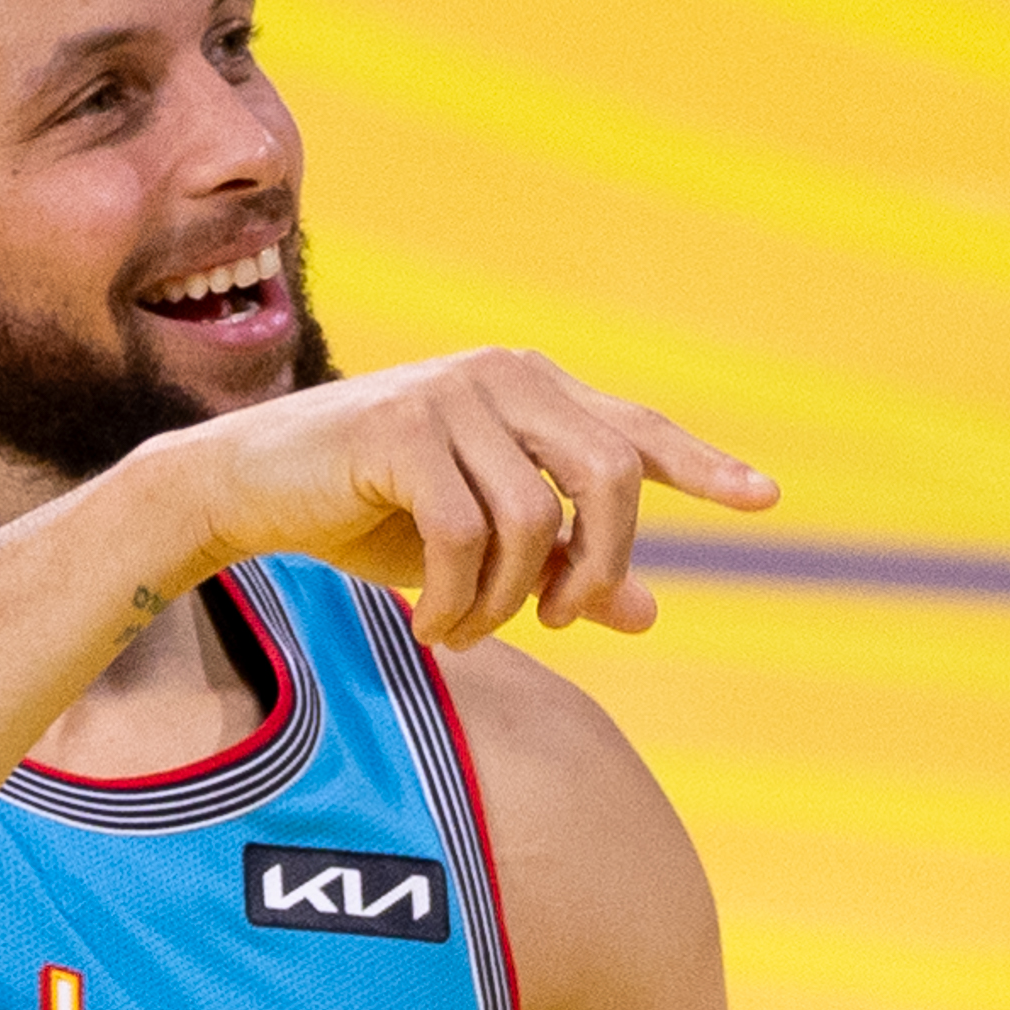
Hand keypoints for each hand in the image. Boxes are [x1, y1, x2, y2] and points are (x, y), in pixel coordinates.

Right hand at [163, 348, 774, 646]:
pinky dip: (457, 600)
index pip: (636, 432)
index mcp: (533, 392)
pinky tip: (431, 624)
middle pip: (612, 479)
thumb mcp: (475, 549)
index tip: (765, 498)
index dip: (704, 466)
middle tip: (559, 624)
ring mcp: (455, 395)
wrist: (245, 487)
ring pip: (535, 521)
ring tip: (465, 632)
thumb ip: (558, 568)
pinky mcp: (403, 429)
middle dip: (597, 567)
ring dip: (506, 602)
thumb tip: (646, 614)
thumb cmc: (364, 513)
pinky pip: (467, 537)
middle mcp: (505, 377)